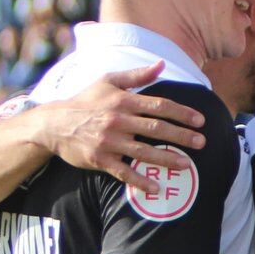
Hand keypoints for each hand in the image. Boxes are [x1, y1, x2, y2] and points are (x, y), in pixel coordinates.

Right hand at [37, 63, 206, 185]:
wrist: (53, 123)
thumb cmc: (85, 100)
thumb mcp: (108, 81)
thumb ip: (137, 75)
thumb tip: (162, 64)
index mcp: (123, 100)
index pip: (159, 106)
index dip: (182, 113)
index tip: (200, 120)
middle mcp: (118, 120)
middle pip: (156, 128)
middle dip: (181, 136)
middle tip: (201, 143)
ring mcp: (109, 141)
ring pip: (143, 151)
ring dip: (167, 159)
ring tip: (187, 165)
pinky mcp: (99, 159)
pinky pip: (123, 172)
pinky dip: (140, 181)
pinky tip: (155, 189)